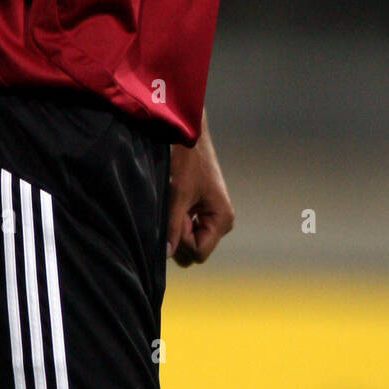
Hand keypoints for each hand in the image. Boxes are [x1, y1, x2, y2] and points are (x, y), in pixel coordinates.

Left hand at [166, 114, 233, 266]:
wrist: (187, 133)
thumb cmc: (186, 160)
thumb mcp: (177, 195)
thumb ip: (173, 227)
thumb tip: (166, 255)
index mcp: (222, 219)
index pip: (199, 253)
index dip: (183, 240)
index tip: (177, 215)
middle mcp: (222, 221)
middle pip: (196, 249)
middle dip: (181, 235)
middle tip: (175, 208)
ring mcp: (213, 215)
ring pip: (190, 238)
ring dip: (178, 226)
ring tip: (175, 202)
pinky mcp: (203, 208)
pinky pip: (189, 226)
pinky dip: (179, 218)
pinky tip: (176, 200)